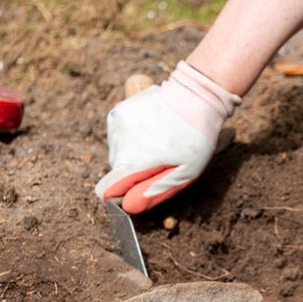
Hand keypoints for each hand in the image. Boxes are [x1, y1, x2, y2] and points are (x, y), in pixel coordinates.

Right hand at [95, 61, 239, 213]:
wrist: (196, 95)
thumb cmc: (195, 137)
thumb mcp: (186, 172)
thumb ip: (156, 191)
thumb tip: (129, 207)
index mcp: (134, 162)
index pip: (106, 189)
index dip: (120, 194)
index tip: (136, 191)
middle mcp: (118, 143)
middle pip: (117, 170)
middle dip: (135, 171)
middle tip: (163, 159)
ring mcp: (116, 125)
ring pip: (118, 151)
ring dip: (134, 151)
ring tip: (160, 140)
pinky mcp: (117, 111)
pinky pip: (119, 133)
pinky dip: (133, 134)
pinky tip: (154, 127)